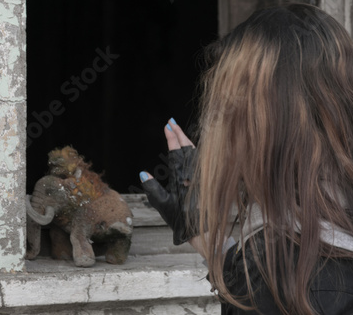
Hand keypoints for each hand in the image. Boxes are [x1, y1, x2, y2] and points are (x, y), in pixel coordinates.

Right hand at [140, 118, 198, 244]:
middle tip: (172, 122)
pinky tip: (193, 148)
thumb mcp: (162, 205)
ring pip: (196, 152)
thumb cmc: (181, 220)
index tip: (167, 125)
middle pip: (187, 147)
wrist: (203, 230)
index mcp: (180, 177)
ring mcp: (203, 176)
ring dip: (188, 140)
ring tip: (180, 131)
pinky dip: (196, 151)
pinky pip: (203, 160)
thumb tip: (143, 172)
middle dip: (179, 133)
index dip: (172, 137)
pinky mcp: (209, 180)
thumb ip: (152, 188)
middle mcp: (193, 174)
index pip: (175, 152)